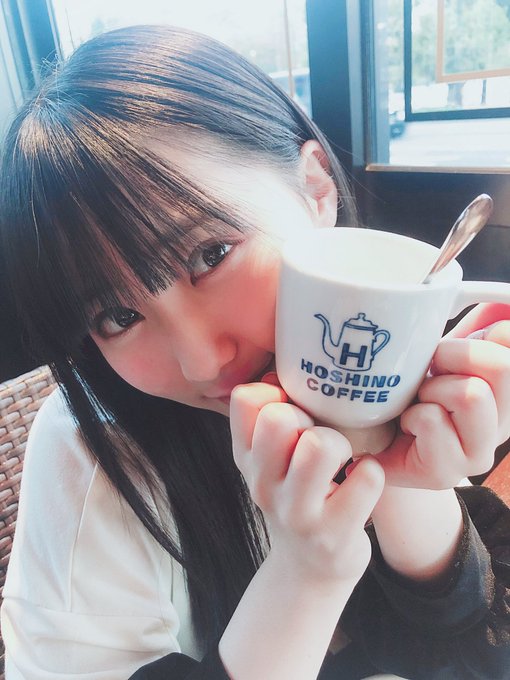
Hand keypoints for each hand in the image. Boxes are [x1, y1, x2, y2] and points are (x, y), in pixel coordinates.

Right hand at [230, 381, 384, 584]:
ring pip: (321, 446)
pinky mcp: (333, 535)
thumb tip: (282, 369)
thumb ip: (272, 415)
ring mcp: (296, 512)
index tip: (295, 412)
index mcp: (246, 456)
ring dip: (342, 443)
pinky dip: (372, 473)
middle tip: (321, 436)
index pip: (247, 399)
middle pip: (279, 418)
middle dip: (311, 417)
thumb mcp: (271, 459)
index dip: (278, 393)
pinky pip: (366, 479)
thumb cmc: (297, 494)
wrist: (308, 567)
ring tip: (344, 458)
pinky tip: (363, 481)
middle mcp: (263, 483)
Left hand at [376, 303, 509, 488]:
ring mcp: (477, 454)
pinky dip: (410, 413)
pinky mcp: (445, 472)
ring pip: (471, 394)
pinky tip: (405, 424)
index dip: (482, 335)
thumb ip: (476, 330)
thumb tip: (500, 302)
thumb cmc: (408, 393)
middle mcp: (503, 425)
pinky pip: (431, 418)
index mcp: (507, 393)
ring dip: (433, 388)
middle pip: (502, 366)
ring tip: (418, 400)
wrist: (370, 442)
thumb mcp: (443, 356)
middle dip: (455, 356)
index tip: (451, 352)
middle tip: (431, 370)